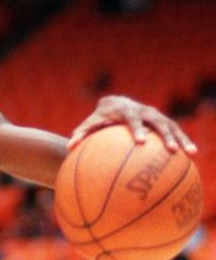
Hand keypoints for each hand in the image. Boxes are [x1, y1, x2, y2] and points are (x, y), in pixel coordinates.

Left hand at [68, 95, 196, 153]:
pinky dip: (184, 141)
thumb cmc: (100, 118)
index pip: (133, 119)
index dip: (138, 129)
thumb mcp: (90, 124)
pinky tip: (192, 156)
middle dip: (164, 135)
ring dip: (181, 138)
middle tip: (169, 149)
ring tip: (189, 153)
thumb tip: (68, 147)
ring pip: (172, 126)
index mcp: (127, 111)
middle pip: (158, 121)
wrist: (114, 104)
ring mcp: (156, 116)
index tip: (140, 142)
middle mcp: (145, 111)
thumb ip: (80, 133)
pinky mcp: (163, 122)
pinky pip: (176, 131)